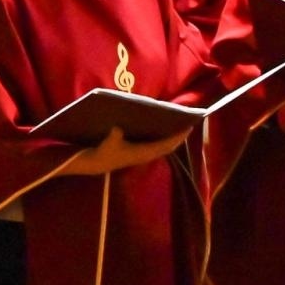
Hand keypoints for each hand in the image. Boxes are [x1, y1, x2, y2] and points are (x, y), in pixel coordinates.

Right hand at [64, 126, 189, 175]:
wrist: (93, 163)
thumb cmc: (102, 152)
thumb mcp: (107, 143)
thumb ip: (113, 137)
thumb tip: (118, 129)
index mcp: (142, 153)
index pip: (166, 145)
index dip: (178, 137)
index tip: (190, 126)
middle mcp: (146, 155)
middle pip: (169, 145)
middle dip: (180, 135)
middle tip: (190, 121)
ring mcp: (143, 155)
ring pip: (164, 146)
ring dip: (173, 137)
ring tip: (181, 123)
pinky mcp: (139, 153)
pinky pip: (157, 145)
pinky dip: (164, 138)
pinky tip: (165, 129)